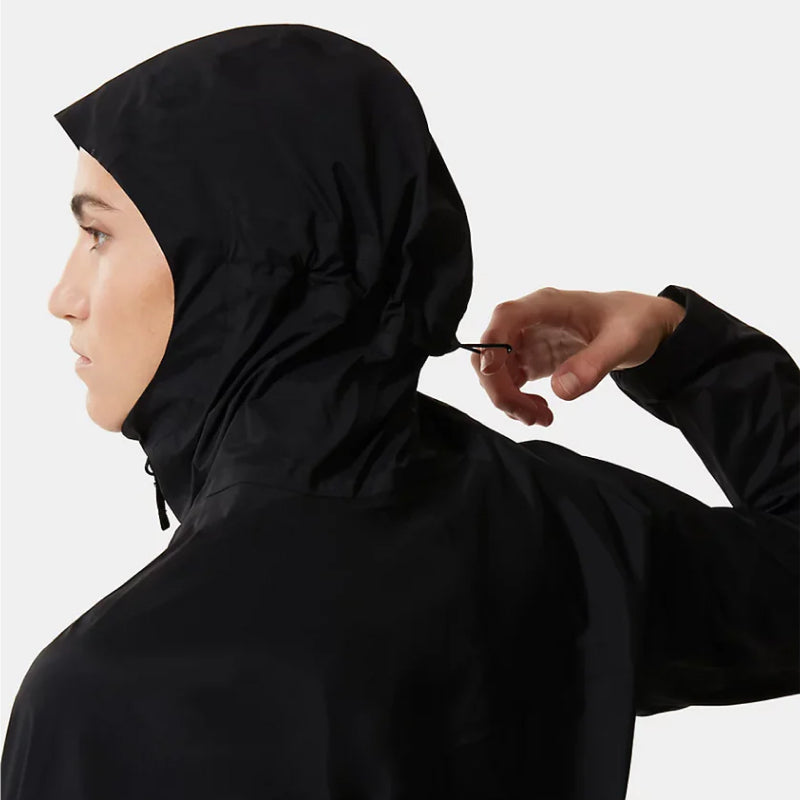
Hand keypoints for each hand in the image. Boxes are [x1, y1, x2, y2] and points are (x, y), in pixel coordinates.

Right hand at [470, 287, 686, 425]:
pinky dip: (517, 403)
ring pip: (493, 373)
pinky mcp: (528, 360)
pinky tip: (542, 411)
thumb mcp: (623, 342)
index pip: (504, 319)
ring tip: (543, 418)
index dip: (491, 347)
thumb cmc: (632, 322)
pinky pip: (506, 384)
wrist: (640, 325)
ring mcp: (524, 342)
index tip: (494, 376)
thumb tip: (560, 391)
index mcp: (545, 305)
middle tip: (531, 416)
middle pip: (489, 353)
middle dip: (501, 389)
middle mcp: (527, 321)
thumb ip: (594, 364)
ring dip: (508, 401)